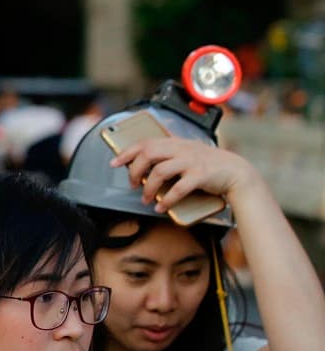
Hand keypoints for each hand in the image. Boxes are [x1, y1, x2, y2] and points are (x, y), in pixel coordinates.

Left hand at [109, 137, 261, 211]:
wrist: (236, 172)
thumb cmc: (209, 166)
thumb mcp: (187, 154)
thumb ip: (168, 156)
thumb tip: (142, 167)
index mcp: (176, 143)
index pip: (146, 142)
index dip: (127, 151)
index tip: (114, 162)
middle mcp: (182, 149)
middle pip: (148, 153)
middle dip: (134, 170)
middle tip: (132, 184)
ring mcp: (192, 161)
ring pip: (160, 171)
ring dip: (148, 188)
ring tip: (145, 199)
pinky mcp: (201, 175)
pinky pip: (178, 188)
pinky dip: (166, 200)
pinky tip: (160, 208)